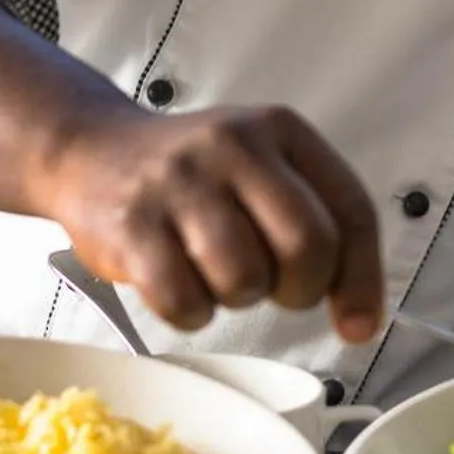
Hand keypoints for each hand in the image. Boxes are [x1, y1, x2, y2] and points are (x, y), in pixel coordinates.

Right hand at [45, 101, 384, 343]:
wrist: (90, 150)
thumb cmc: (191, 175)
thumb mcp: (261, 167)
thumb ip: (316, 220)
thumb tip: (359, 315)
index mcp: (278, 130)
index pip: (350, 209)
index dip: (363, 278)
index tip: (358, 324)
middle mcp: (232, 146)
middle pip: (306, 246)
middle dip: (300, 289)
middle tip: (274, 287)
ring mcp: (179, 183)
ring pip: (245, 279)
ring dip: (237, 296)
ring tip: (214, 271)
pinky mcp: (132, 226)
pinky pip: (184, 301)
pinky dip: (189, 311)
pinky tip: (178, 282)